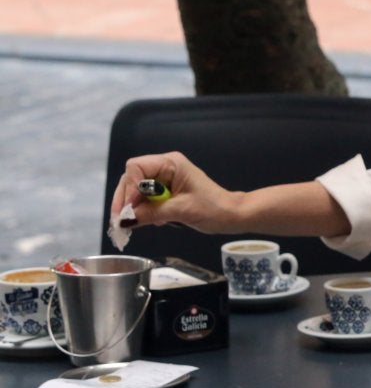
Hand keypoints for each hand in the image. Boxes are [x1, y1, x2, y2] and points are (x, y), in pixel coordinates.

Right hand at [108, 151, 242, 233]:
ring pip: (136, 191)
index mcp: (170, 163)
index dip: (129, 187)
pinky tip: (151, 221)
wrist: (232, 215)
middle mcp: (164, 167)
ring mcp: (164, 179)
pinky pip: (146, 199)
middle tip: (121, 222)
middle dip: (126, 200)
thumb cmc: (213, 209)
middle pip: (132, 179)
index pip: (136, 167)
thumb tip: (124, 221)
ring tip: (135, 224)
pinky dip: (144, 210)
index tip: (129, 208)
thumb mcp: (180, 211)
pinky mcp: (166, 192)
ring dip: (134, 207)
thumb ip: (150, 213)